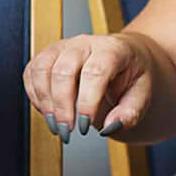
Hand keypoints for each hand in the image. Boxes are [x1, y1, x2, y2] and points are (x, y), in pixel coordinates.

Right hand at [23, 33, 152, 141]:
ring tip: (56, 126)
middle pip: (63, 70)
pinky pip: (31, 72)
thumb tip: (110, 127)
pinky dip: (34, 96)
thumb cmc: (133, 74)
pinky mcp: (48, 54)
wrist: (126, 55)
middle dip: (61, 106)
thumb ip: (130, 113)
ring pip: (42, 69)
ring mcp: (63, 46)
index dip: (87, 102)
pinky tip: (48, 112)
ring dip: (45, 102)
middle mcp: (85, 43)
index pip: (95, 72)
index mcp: (112, 49)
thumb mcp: (143, 94)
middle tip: (67, 132)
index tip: (85, 126)